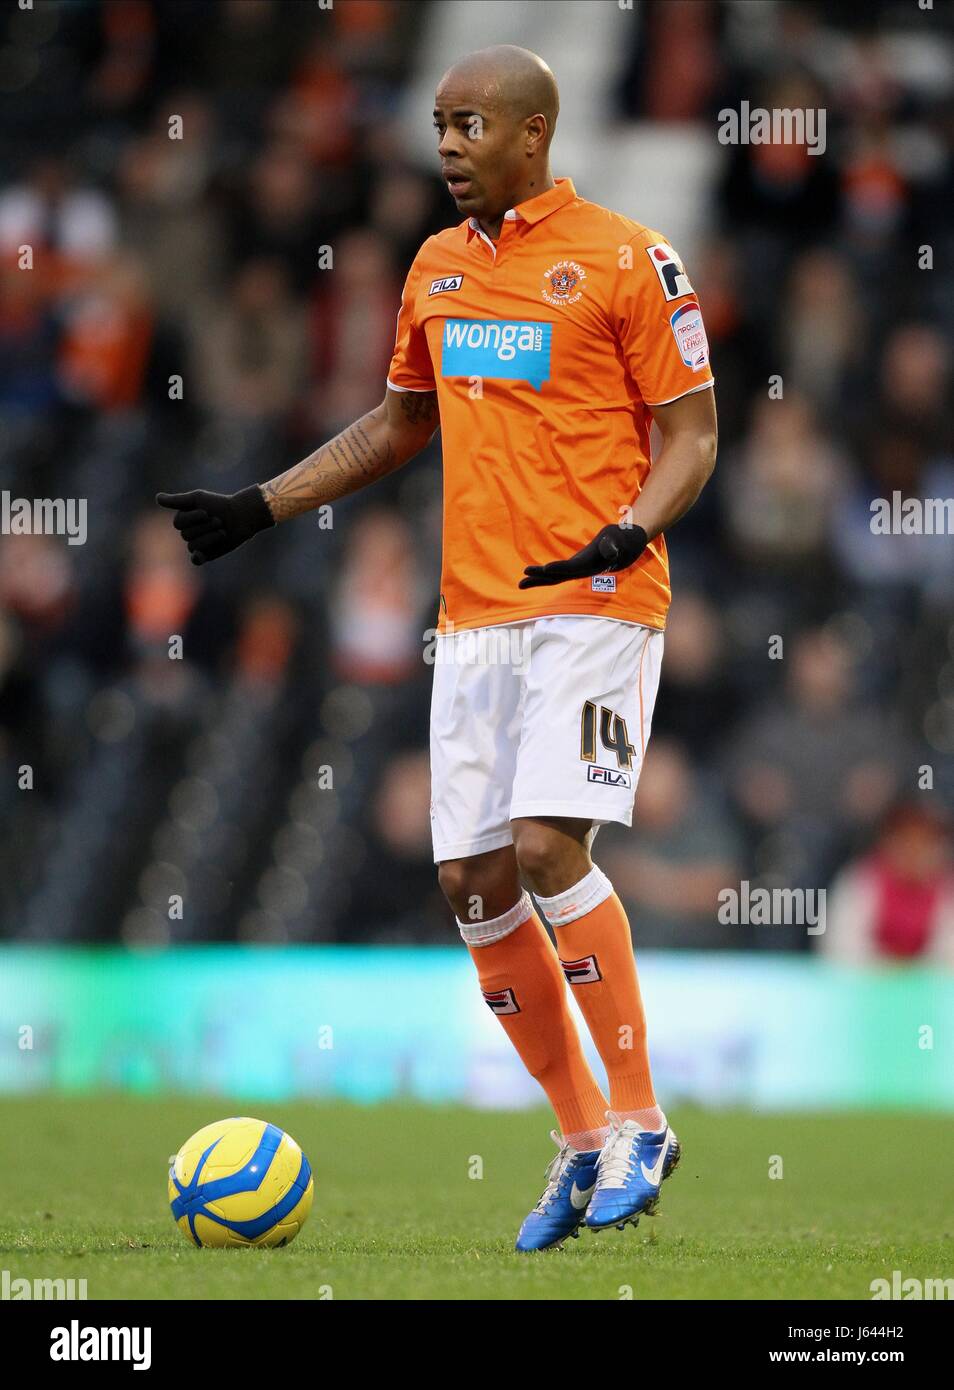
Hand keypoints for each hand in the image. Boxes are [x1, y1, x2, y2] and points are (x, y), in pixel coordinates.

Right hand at [156, 485, 274, 565]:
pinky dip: (197, 558)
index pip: (178, 523)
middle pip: (186, 535)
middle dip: (204, 527)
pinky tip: (201, 554)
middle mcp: (188, 532)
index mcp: (183, 519)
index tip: (207, 511)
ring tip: (222, 530)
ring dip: (210, 537)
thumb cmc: (219, 505)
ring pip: (193, 546)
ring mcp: (197, 544)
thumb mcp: (197, 499)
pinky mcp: (207, 554)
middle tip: (218, 520)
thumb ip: (177, 501)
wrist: (242, 516)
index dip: (193, 518)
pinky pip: (196, 560)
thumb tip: (157, 498)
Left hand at [519, 523, 647, 588]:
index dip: (559, 568)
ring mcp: (576, 571)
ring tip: (520, 583)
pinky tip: (532, 576)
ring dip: (538, 580)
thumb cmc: (619, 540)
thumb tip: (611, 552)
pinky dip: (543, 575)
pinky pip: (556, 574)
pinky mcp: (573, 568)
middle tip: (524, 576)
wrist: (624, 546)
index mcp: (589, 565)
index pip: (572, 568)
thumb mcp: (617, 539)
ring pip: (555, 578)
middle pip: (559, 576)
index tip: (545, 568)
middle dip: (541, 577)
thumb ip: (612, 546)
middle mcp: (581, 571)